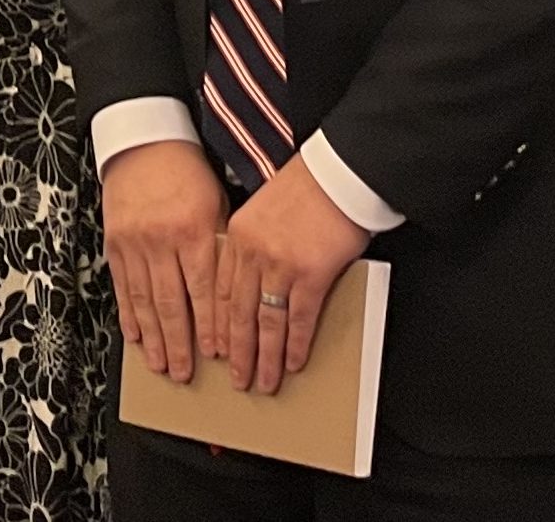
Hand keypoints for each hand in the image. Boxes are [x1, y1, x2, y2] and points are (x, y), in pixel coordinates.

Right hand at [100, 139, 227, 383]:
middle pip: (171, 304)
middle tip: (185, 374)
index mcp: (193, 230)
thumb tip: (229, 293)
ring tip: (161, 365)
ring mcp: (134, 243)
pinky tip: (135, 336)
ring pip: (144, 301)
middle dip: (179, 343)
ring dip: (153, 338)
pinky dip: (128, 314)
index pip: (204, 290)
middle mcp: (161, 240)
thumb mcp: (216, 204)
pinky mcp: (114, 243)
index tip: (215, 354)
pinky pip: (123, 286)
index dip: (209, 325)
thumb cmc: (187, 173)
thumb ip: (220, 247)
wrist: (143, 143)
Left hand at [218, 155, 370, 394]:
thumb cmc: (305, 189)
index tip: (217, 350)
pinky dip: (294, 344)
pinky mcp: (310, 273)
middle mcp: (252, 252)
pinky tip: (293, 362)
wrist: (336, 174)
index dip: (219, 327)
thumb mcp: (262, 210)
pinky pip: (298, 318)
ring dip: (264, 357)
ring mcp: (280, 265)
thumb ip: (251, 243)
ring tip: (263, 381)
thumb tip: (253, 282)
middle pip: (239, 314)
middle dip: (237, 352)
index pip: (221, 292)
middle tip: (236, 379)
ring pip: (266, 323)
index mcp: (237, 236)